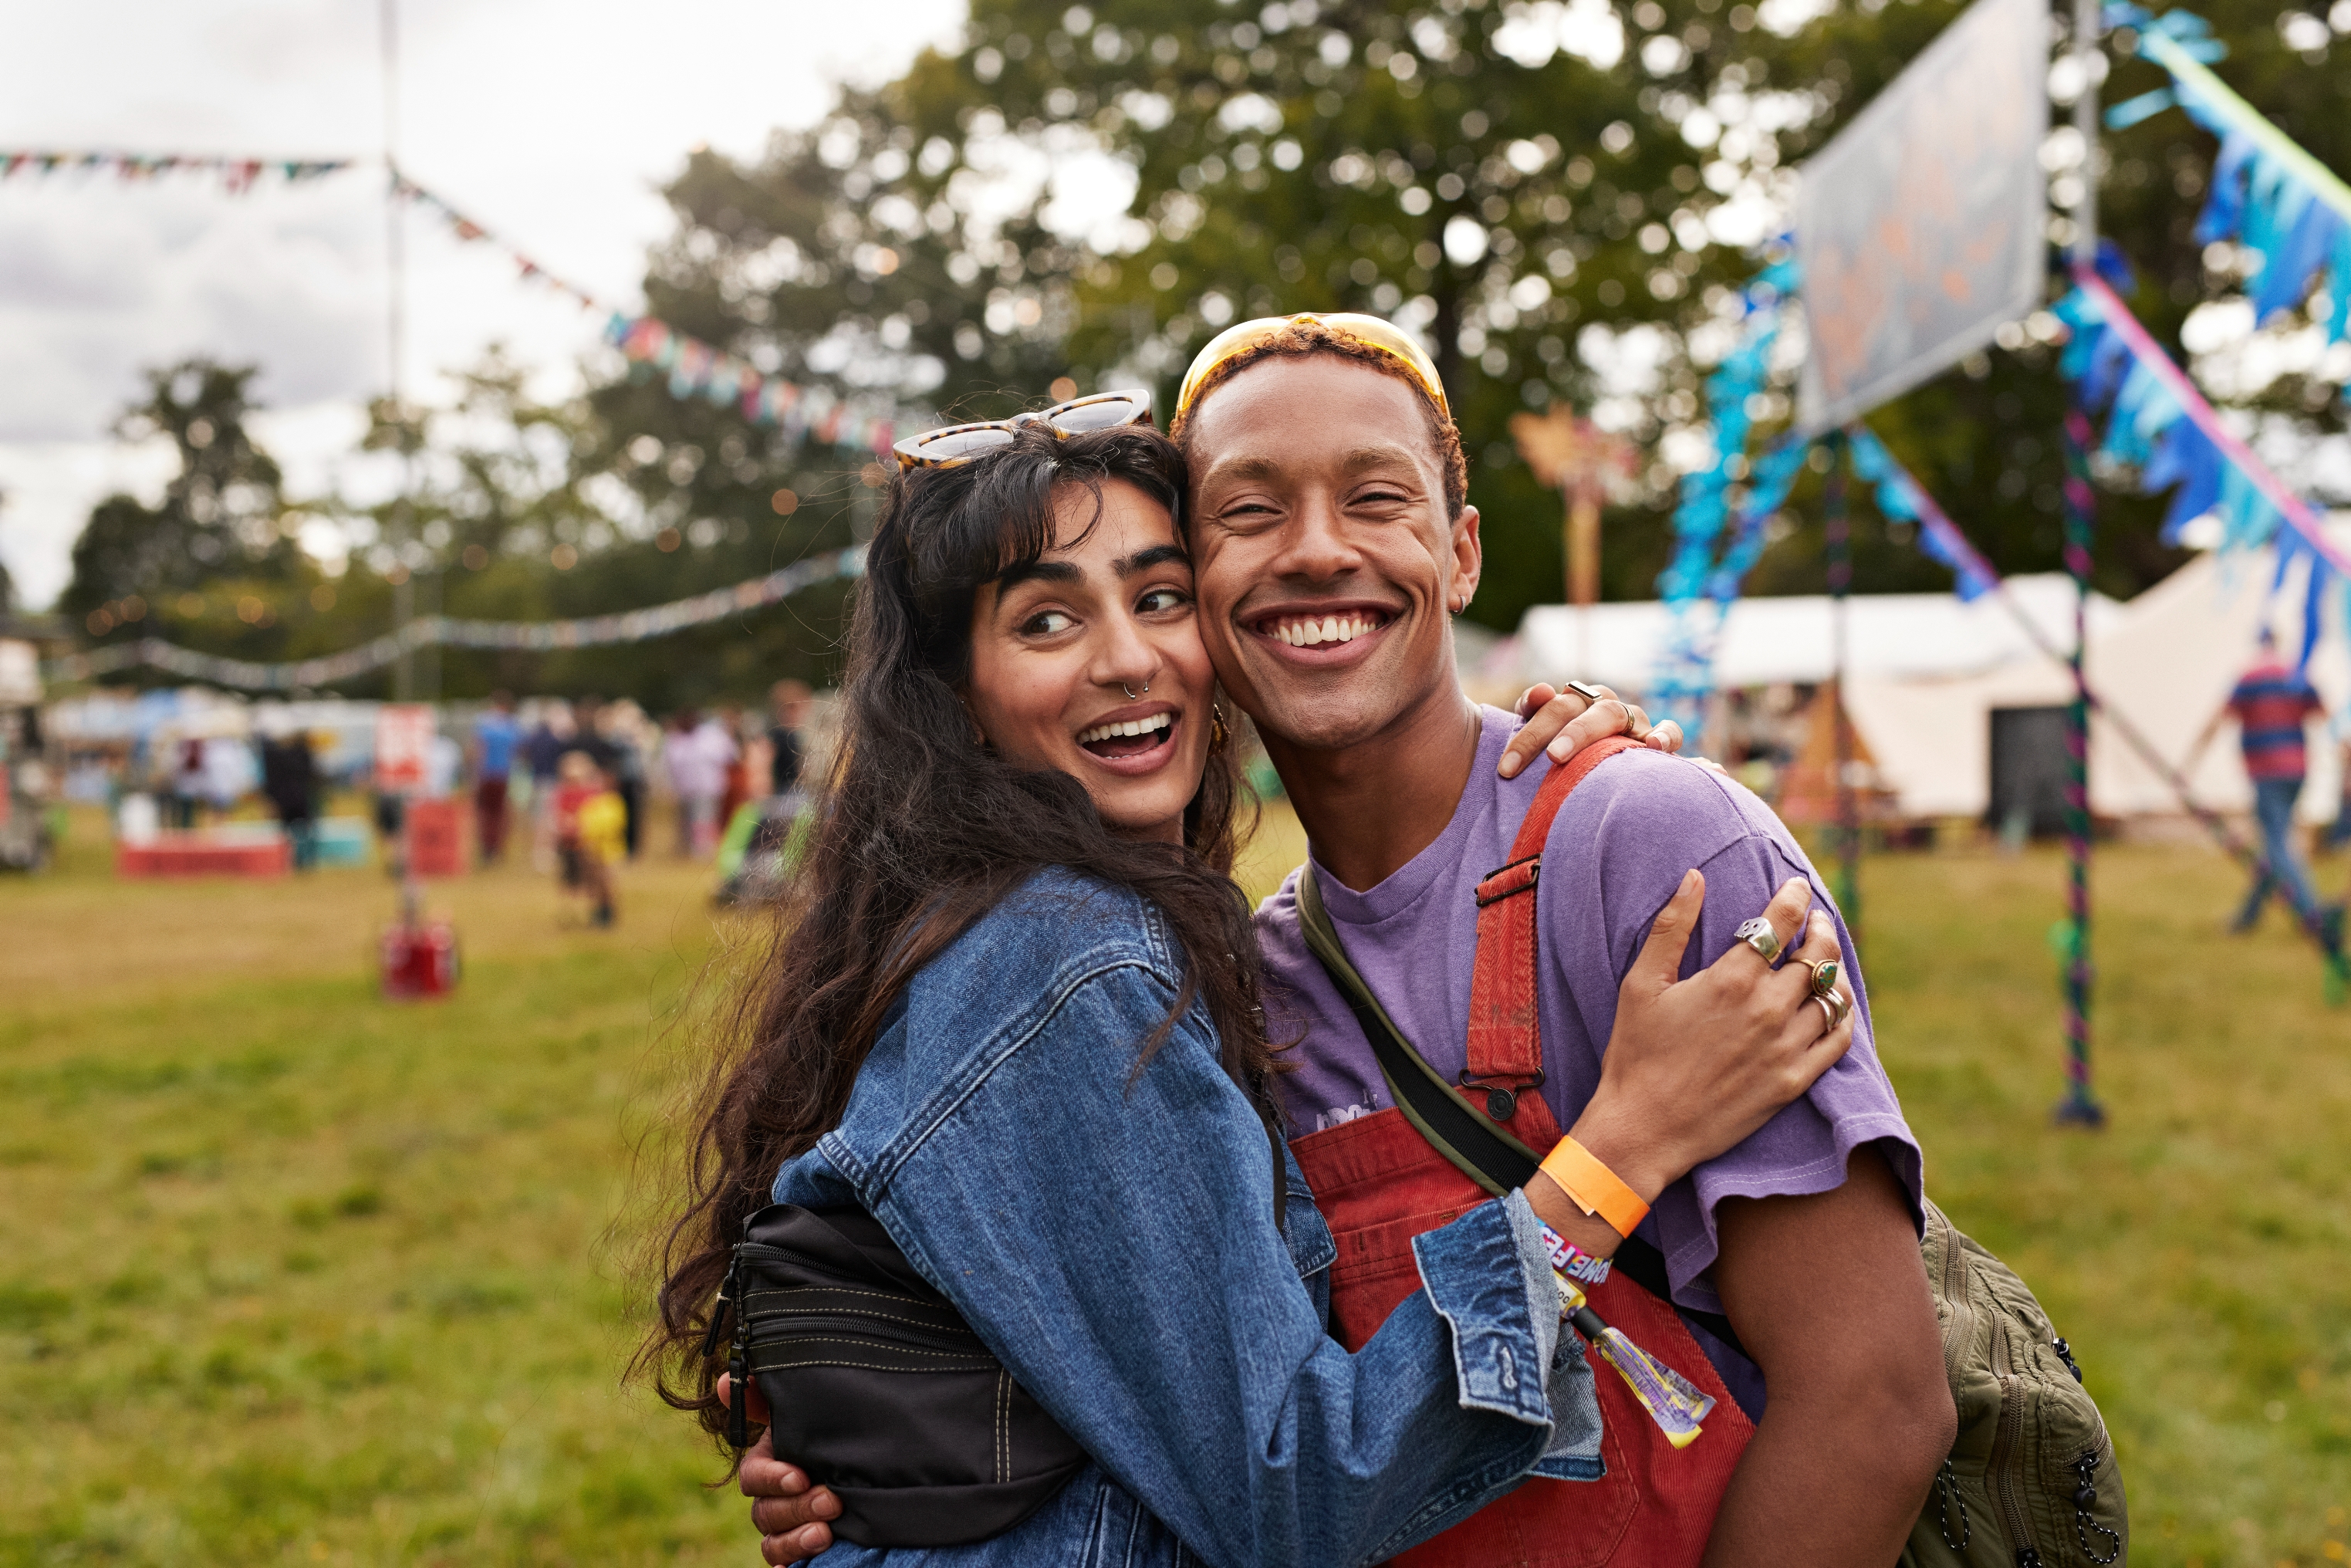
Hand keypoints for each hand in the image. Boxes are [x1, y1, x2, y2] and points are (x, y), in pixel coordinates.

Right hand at [720, 1372, 840, 1563]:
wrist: (868, 1463)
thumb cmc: (831, 1430)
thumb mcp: (806, 1409)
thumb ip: (766, 1396)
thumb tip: (723, 1382)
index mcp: (768, 1465)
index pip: (754, 1477)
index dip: (772, 1478)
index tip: (800, 1476)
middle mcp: (772, 1500)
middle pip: (766, 1513)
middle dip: (796, 1508)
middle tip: (831, 1501)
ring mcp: (785, 1529)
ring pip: (773, 1544)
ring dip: (795, 1541)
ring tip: (825, 1534)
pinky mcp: (802, 1551)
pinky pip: (785, 1567)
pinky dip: (790, 1567)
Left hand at [1500, 682, 1684, 779]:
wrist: (1611, 783)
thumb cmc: (1574, 766)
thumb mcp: (1546, 744)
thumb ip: (1534, 714)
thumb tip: (1541, 691)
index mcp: (1572, 705)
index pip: (1547, 706)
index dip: (1527, 730)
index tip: (1506, 768)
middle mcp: (1599, 708)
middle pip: (1573, 707)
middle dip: (1548, 732)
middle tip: (1537, 760)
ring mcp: (1630, 722)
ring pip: (1612, 713)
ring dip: (1584, 731)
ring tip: (1560, 755)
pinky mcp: (1658, 741)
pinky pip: (1669, 731)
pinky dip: (1665, 735)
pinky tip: (1653, 747)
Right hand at [1567, 872, 1855, 1207]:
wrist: (1644, 1129)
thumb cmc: (1636, 1053)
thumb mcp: (1641, 984)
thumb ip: (1671, 926)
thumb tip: (1694, 876)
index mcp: (1731, 979)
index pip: (1780, 922)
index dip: (1793, 897)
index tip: (1796, 886)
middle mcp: (1768, 1009)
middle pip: (1818, 955)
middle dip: (1821, 929)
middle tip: (1815, 921)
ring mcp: (1786, 1047)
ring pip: (1834, 995)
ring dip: (1835, 969)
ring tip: (1826, 961)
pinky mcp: (1794, 1081)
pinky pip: (1838, 1039)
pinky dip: (1842, 1015)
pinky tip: (1832, 1006)